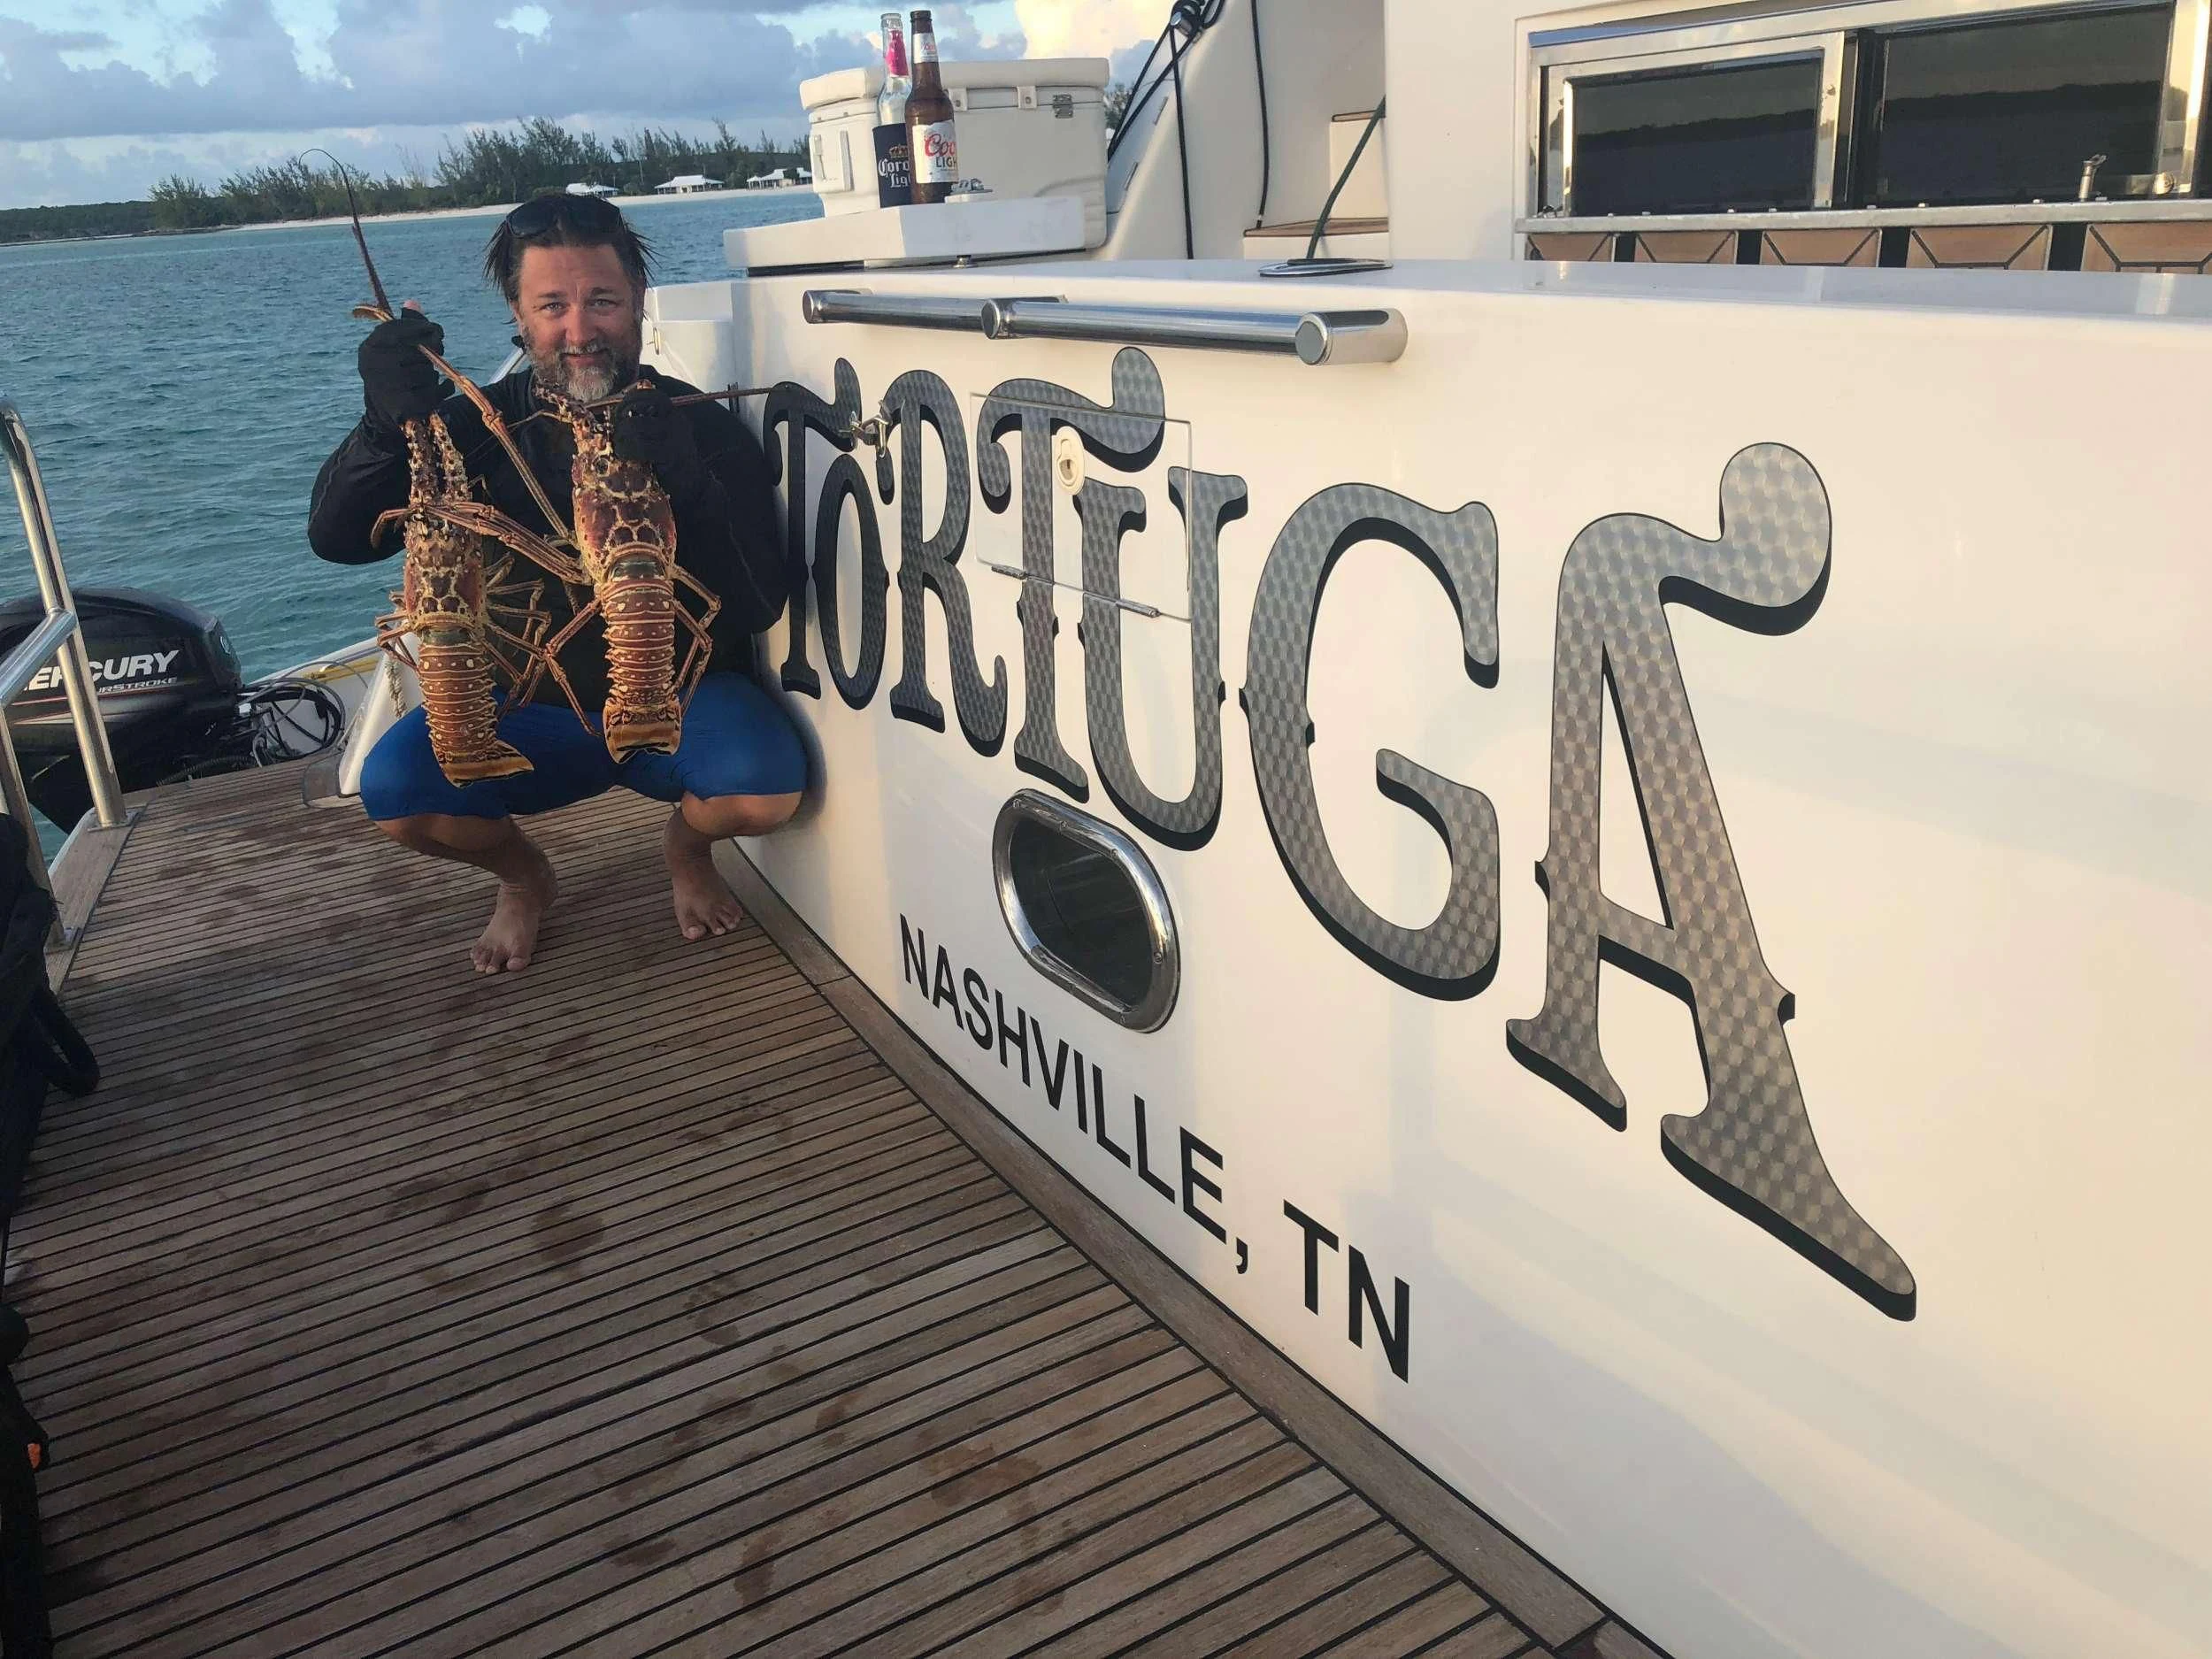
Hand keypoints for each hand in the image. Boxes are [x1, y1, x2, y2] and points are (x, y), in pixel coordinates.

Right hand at [357, 307, 446, 430]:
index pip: (400, 328)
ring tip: (424, 377)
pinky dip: (443, 389)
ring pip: (427, 371)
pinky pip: (436, 391)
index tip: (436, 331)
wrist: (385, 410)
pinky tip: (438, 389)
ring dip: (433, 374)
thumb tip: (412, 302)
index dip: (423, 327)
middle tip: (433, 358)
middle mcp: (373, 365)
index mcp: (370, 346)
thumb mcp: (394, 346)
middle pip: (418, 350)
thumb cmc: (394, 371)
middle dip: (431, 353)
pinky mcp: (403, 405)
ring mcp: (387, 387)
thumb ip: (406, 324)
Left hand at [610, 382, 703, 491]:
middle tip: (615, 434)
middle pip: (638, 406)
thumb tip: (616, 417)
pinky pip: (640, 446)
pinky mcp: (671, 454)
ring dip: (621, 436)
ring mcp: (675, 436)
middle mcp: (676, 420)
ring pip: (635, 425)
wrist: (694, 487)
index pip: (649, 394)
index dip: (629, 400)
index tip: (619, 414)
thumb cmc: (670, 463)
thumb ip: (647, 424)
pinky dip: (627, 450)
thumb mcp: (661, 438)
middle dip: (621, 418)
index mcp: (673, 413)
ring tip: (618, 447)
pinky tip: (624, 456)